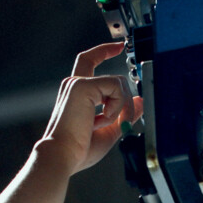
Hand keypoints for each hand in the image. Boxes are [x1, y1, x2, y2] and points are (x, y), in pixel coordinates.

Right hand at [37, 42, 142, 174]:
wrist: (62, 156)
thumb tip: (139, 101)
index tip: (119, 46)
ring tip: (105, 125)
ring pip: (119, 84)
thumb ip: (123, 114)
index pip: (89, 61)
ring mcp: (78, 82)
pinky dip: (116, 107)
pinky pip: (116, 88)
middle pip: (115, 79)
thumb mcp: (109, 130)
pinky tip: (101, 121)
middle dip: (127, 103)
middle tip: (124, 123)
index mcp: (77, 93)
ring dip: (121, 109)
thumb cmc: (78, 149)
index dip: (105, 51)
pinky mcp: (82, 85)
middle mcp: (74, 84)